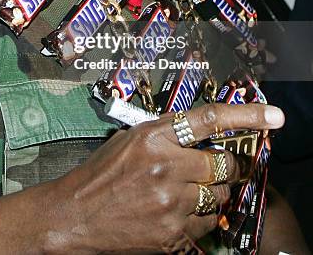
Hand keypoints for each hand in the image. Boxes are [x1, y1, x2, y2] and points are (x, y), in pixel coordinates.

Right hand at [41, 103, 284, 253]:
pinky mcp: (172, 233)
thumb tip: (206, 134)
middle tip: (223, 167)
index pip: (210, 119)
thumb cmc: (103, 172)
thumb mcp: (132, 138)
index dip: (247, 116)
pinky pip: (206, 224)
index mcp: (154, 136)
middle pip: (224, 164)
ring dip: (212, 193)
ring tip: (189, 191)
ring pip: (218, 197)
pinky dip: (199, 218)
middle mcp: (166, 167)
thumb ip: (169, 134)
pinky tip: (178, 212)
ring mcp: (170, 203)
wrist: (76, 214)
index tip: (274, 116)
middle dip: (228, 166)